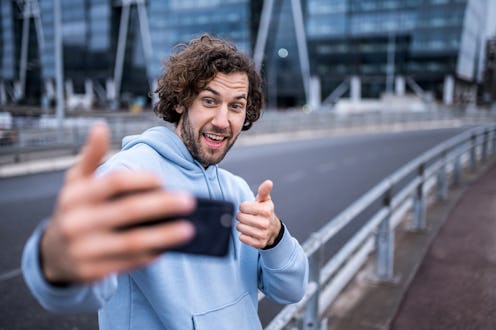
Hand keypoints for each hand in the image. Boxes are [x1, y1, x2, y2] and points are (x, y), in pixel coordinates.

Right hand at [40, 123, 195, 283]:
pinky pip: (127, 263)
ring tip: (188, 230)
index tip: (162, 180)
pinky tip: (168, 248)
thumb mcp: (75, 183)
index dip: (140, 180)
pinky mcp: (91, 272)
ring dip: (164, 236)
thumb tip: (99, 127)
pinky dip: (150, 255)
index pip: (113, 183)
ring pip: (131, 242)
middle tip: (189, 202)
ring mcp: (84, 249)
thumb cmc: (74, 210)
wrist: (53, 254)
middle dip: (162, 206)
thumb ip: (90, 157)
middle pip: (128, 211)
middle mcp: (77, 222)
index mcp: (76, 196)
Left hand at [236, 180, 281, 248]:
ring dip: (242, 225)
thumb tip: (269, 182)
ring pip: (239, 227)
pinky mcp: (259, 243)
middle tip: (248, 217)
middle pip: (240, 217)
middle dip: (242, 216)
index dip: (244, 207)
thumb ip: (264, 191)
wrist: (273, 230)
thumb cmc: (266, 212)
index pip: (242, 206)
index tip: (249, 208)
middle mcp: (265, 223)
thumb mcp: (265, 200)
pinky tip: (249, 232)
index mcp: (266, 211)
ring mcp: (262, 234)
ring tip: (249, 224)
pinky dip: (243, 235)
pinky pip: (242, 238)